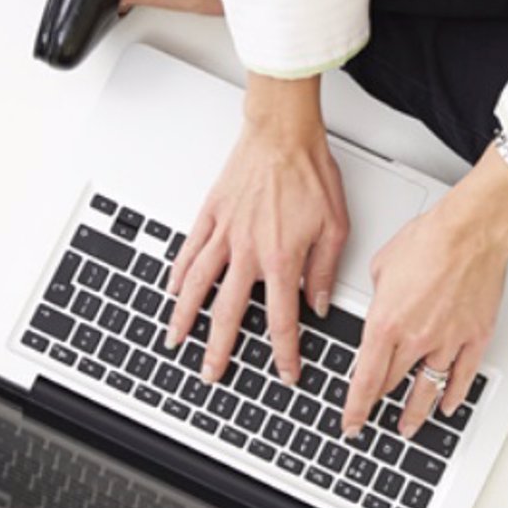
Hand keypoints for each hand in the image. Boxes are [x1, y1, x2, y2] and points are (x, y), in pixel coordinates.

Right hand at [166, 76, 348, 385]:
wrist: (283, 133)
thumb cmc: (310, 171)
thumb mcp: (335, 226)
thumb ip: (325, 270)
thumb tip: (320, 303)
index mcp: (281, 260)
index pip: (282, 320)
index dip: (284, 352)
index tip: (285, 372)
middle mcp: (247, 252)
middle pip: (228, 313)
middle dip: (219, 350)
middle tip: (212, 373)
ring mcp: (224, 234)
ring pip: (198, 286)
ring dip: (185, 318)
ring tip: (176, 340)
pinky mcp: (210, 214)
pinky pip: (189, 251)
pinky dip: (178, 274)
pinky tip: (171, 290)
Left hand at [341, 151, 507, 440]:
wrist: (471, 230)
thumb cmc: (430, 238)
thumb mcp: (382, 265)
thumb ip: (377, 295)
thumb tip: (381, 304)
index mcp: (385, 323)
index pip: (365, 380)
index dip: (355, 408)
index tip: (351, 422)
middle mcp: (415, 339)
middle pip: (392, 385)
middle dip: (378, 404)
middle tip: (372, 418)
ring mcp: (448, 341)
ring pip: (427, 389)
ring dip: (415, 413)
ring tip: (408, 427)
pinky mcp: (475, 337)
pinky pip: (463, 376)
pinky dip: (454, 395)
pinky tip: (447, 405)